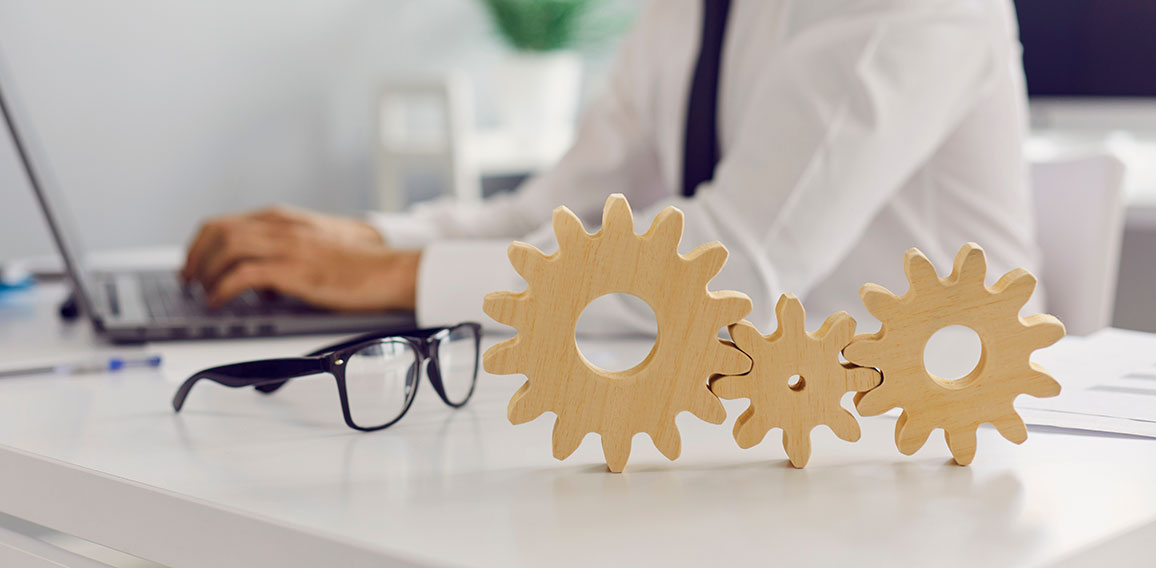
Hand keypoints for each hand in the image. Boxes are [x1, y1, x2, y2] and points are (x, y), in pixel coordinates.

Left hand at [181, 206, 418, 310]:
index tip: (193, 264)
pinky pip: (242, 275)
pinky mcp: (294, 270)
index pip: (225, 222)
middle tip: (189, 281)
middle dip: (195, 258)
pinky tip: (219, 303)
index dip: (200, 244)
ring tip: (203, 293)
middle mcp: (280, 226)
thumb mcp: (314, 246)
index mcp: (283, 219)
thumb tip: (259, 282)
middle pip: (217, 231)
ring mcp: (287, 246)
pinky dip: (222, 290)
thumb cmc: (358, 263)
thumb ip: (284, 253)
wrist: (388, 269)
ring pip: (225, 248)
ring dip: (206, 273)